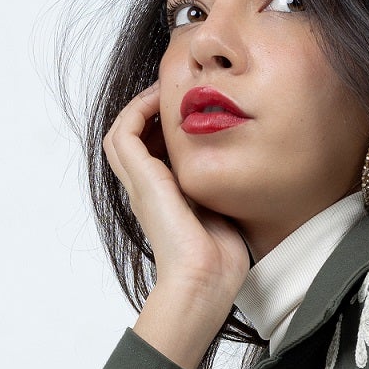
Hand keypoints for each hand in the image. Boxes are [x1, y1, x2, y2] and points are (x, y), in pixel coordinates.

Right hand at [102, 83, 249, 302]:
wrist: (205, 277)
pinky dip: (138, 110)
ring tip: (166, 90)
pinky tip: (162, 100)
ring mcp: (140, 183)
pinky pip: (124, 132)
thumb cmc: (219, 257)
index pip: (154, 151)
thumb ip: (223, 186)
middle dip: (151, 110)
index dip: (165, 127)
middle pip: (134, 138)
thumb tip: (246, 167)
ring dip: (141, 106)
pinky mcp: (140, 178)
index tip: (190, 110)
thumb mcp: (224, 209)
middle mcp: (148, 188)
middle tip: (175, 93)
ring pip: (122, 131)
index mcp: (164, 196)